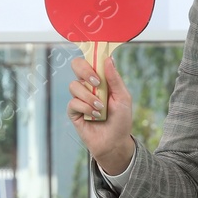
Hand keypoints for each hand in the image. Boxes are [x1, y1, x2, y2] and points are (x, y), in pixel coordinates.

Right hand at [67, 52, 135, 175]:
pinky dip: (85, 108)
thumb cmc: (121, 120)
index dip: (91, 55)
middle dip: (84, 71)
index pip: (90, 60)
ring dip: (89, 97)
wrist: (115, 143)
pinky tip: (95, 116)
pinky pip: (73, 103)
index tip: (97, 58)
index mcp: (100, 79)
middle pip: (76, 66)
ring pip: (74, 86)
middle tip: (96, 82)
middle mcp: (88, 86)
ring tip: (100, 109)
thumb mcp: (123, 98)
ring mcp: (80, 98)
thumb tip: (109, 59)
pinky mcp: (74, 111)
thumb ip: (115, 79)